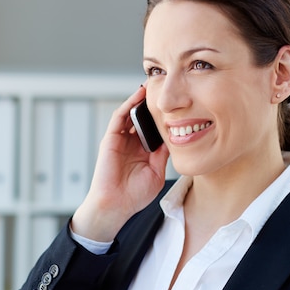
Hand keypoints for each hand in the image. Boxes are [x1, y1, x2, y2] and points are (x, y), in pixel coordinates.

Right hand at [72, 86, 168, 241]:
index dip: (165, 115)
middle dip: (153, 103)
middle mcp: (132, 142)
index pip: (155, 127)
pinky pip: (120, 117)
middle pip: (143, 117)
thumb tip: (176, 136)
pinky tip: (139, 95)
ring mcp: (120, 140)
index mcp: (143, 151)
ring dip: (141, 99)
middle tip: (167, 86)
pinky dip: (129, 104)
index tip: (179, 104)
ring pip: (131, 113)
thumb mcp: (157, 172)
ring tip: (154, 84)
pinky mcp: (111, 139)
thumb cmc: (134, 195)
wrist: (115, 206)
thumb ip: (163, 154)